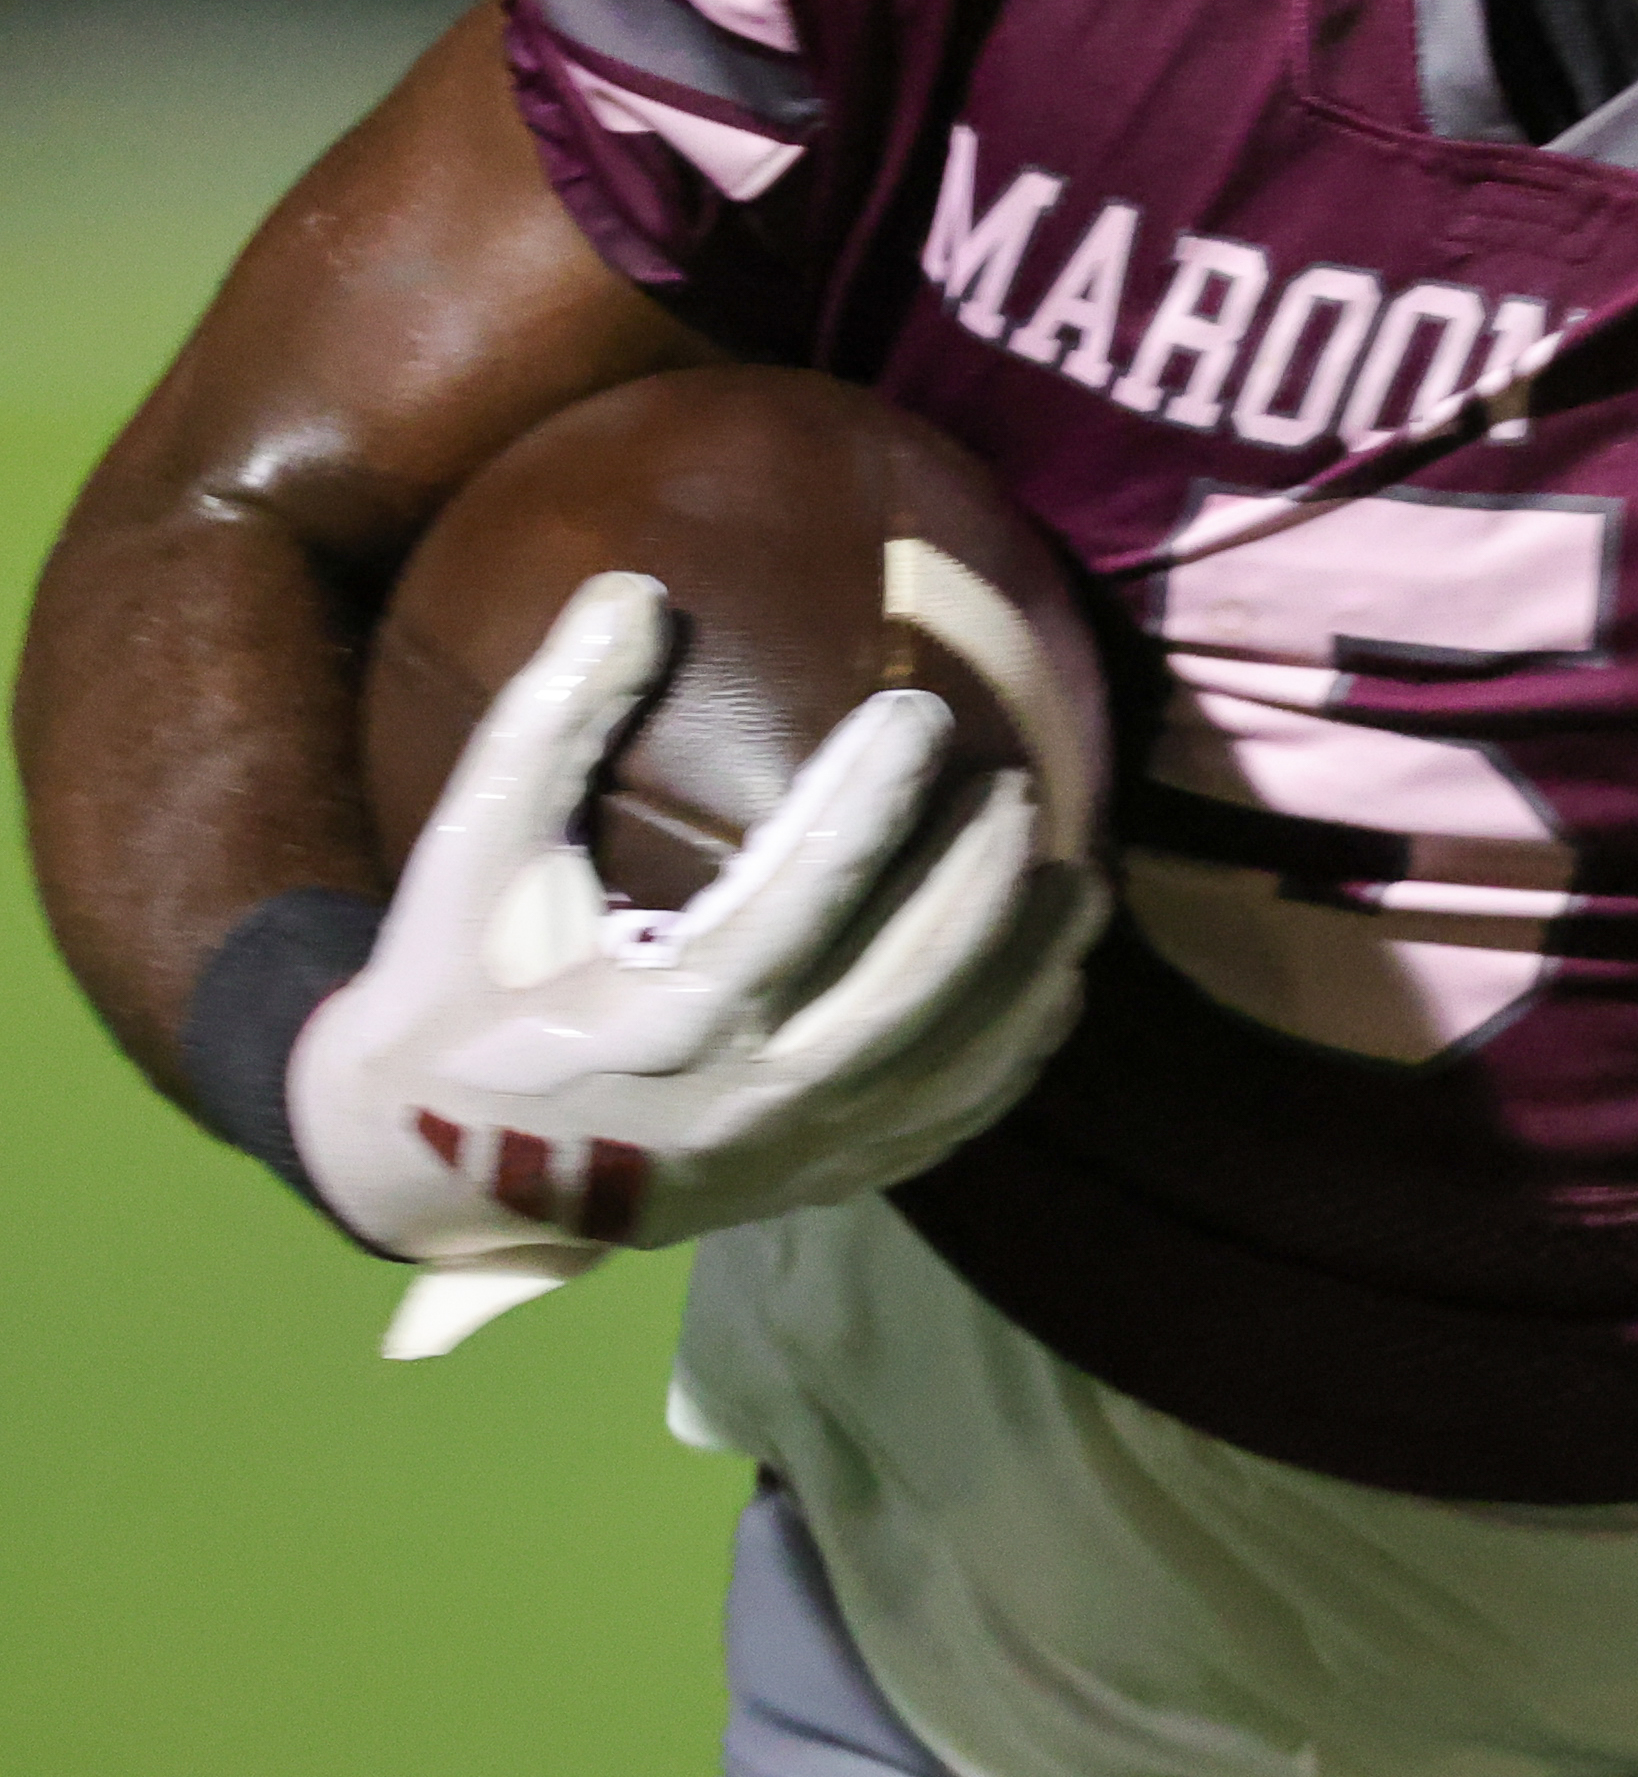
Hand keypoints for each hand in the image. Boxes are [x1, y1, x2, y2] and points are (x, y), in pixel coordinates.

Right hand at [289, 573, 1095, 1351]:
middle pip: (910, 984)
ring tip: (1080, 876)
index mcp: (658, 1016)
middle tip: (1022, 784)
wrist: (417, 1165)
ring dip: (1030, 970)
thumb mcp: (476, 851)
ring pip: (948, 1065)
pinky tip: (1056, 986)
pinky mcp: (806, 1188)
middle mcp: (738, 1100)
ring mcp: (784, 1159)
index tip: (921, 711)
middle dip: (981, 879)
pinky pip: (941, 1128)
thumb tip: (634, 588)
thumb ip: (554, 719)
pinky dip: (1013, 1060)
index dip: (877, 795)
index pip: (806, 891)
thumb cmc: (454, 986)